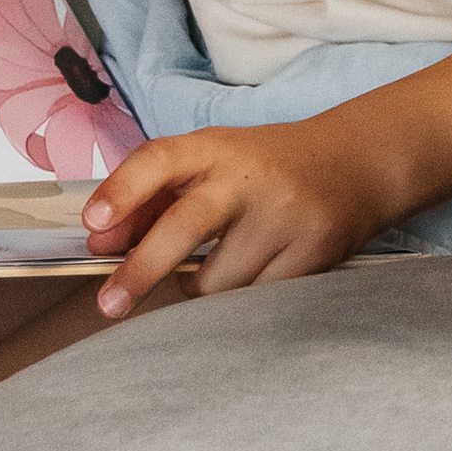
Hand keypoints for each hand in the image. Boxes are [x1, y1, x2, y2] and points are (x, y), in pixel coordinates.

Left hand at [83, 117, 395, 315]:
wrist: (357, 163)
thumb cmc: (265, 170)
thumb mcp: (212, 166)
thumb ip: (155, 198)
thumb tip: (102, 245)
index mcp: (216, 147)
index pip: (160, 160)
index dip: (123, 191)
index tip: (94, 226)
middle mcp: (249, 177)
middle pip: (187, 225)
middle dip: (143, 268)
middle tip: (109, 303)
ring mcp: (284, 216)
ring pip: (216, 283)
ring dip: (202, 289)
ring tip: (221, 266)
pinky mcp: (311, 253)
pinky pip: (252, 302)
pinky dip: (241, 300)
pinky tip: (257, 271)